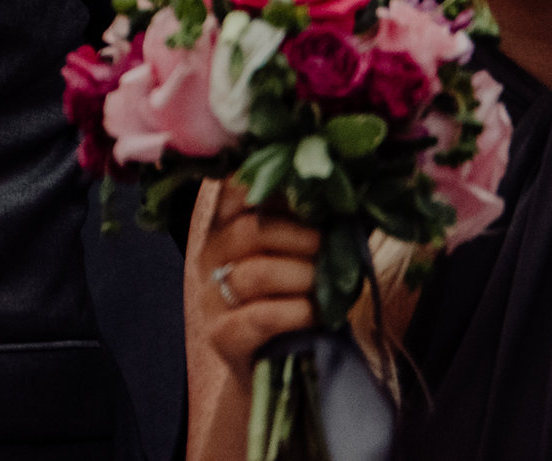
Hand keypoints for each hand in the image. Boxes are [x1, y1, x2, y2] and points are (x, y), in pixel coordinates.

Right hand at [181, 180, 318, 459]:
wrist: (277, 368)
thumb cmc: (291, 300)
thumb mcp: (292, 254)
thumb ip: (304, 221)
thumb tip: (341, 189)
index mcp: (224, 226)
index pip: (233, 188)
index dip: (269, 184)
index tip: (308, 190)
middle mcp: (209, 255)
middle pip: (251, 230)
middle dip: (302, 237)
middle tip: (329, 248)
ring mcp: (211, 297)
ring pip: (258, 273)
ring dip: (304, 277)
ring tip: (325, 286)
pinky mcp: (222, 336)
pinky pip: (264, 316)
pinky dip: (299, 312)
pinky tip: (316, 314)